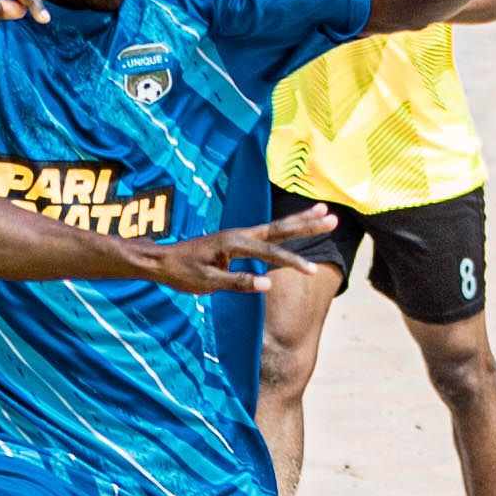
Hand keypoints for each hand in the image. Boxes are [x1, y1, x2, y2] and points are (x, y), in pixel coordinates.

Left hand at [141, 204, 336, 295]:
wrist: (162, 260)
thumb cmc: (182, 273)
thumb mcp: (206, 283)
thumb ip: (237, 283)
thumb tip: (267, 285)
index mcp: (234, 244)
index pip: (270, 254)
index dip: (292, 262)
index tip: (312, 271)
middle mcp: (240, 235)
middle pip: (280, 229)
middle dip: (307, 224)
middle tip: (332, 217)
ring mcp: (240, 236)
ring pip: (276, 228)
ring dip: (300, 221)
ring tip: (324, 211)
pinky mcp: (238, 241)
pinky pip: (268, 234)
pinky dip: (285, 229)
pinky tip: (295, 228)